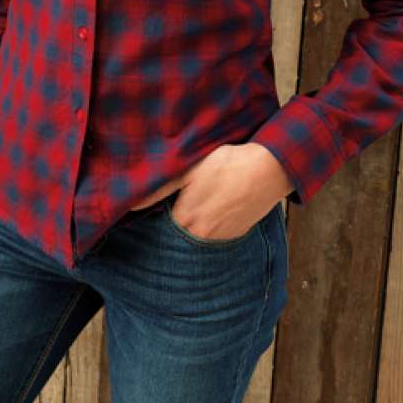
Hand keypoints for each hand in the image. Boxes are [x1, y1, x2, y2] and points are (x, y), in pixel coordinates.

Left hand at [168, 142, 293, 240]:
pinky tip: (220, 204)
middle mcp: (202, 236)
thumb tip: (134, 205)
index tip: (166, 199)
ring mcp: (223, 238)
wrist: (268, 169)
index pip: (163, 224)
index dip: (162, 210)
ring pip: (200, 235)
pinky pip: (218, 235)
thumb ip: (161, 188)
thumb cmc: (227, 165)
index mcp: (186, 220)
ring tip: (205, 200)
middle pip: (181, 234)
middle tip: (187, 198)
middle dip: (179, 220)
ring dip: (198, 223)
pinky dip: (215, 223)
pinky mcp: (238, 234)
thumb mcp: (190, 170)